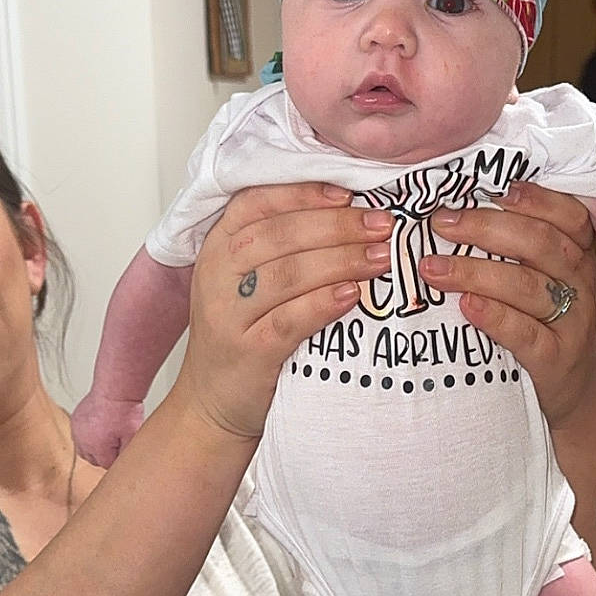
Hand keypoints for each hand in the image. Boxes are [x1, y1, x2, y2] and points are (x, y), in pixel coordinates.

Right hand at [71, 392, 144, 467]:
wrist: (115, 389)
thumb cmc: (124, 410)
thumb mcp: (132, 437)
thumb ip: (126, 453)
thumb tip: (125, 464)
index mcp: (97, 448)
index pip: (106, 465)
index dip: (117, 459)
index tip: (123, 449)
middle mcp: (83, 441)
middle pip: (93, 460)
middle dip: (104, 455)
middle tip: (117, 443)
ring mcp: (77, 430)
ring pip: (84, 449)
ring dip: (94, 447)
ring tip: (107, 436)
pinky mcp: (75, 421)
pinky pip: (79, 436)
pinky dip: (87, 435)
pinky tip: (99, 429)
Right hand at [174, 182, 390, 438]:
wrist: (213, 403)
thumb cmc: (241, 335)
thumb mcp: (246, 281)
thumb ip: (282, 246)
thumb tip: (351, 211)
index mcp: (219, 246)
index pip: (256, 202)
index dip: (304, 193)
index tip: (349, 191)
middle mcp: (217, 274)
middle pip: (279, 234)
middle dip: (337, 225)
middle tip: (382, 225)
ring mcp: (229, 314)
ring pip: (288, 273)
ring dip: (341, 260)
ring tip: (381, 257)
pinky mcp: (248, 351)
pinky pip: (290, 319)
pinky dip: (325, 303)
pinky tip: (354, 294)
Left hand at [422, 180, 595, 428]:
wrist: (576, 392)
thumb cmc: (547, 324)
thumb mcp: (546, 281)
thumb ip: (518, 248)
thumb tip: (456, 209)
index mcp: (578, 256)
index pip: (568, 216)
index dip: (534, 198)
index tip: (490, 187)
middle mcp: (581, 284)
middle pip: (540, 243)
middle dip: (485, 228)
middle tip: (440, 223)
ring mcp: (573, 323)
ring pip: (527, 286)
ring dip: (475, 272)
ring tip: (432, 268)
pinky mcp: (556, 360)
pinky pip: (525, 333)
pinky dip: (494, 317)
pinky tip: (465, 306)